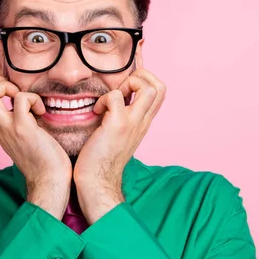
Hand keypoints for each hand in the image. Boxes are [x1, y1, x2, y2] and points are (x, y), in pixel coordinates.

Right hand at [0, 75, 71, 218]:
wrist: (50, 181)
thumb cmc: (44, 160)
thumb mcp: (25, 135)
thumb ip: (21, 120)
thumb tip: (30, 104)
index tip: (14, 91)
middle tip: (16, 92)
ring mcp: (9, 128)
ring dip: (7, 87)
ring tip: (24, 99)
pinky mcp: (23, 130)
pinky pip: (21, 100)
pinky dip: (32, 98)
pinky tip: (42, 112)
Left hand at [73, 69, 166, 223]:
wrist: (97, 182)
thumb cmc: (101, 158)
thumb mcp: (118, 133)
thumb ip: (121, 116)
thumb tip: (112, 98)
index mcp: (144, 122)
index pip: (159, 92)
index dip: (146, 78)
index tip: (126, 81)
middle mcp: (143, 121)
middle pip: (161, 86)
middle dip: (141, 76)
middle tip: (121, 89)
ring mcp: (133, 123)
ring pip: (150, 87)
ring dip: (129, 83)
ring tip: (114, 98)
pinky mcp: (118, 125)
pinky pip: (116, 96)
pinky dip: (103, 99)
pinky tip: (97, 112)